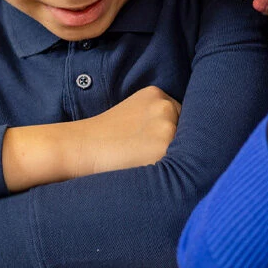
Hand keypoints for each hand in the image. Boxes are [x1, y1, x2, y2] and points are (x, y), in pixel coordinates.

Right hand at [2, 85, 181, 190]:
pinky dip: (171, 171)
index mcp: (156, 94)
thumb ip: (157, 118)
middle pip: (189, 130)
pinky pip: (180, 164)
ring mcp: (167, 126)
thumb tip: (184, 137)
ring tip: (151, 166)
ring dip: (177, 159)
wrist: (79, 149)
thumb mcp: (132, 114)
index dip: (175, 133)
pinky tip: (153, 172)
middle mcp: (165, 106)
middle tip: (155, 157)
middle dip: (179, 144)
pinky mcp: (165, 148)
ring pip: (187, 148)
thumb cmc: (103, 138)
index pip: (182, 115)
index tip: (159, 144)